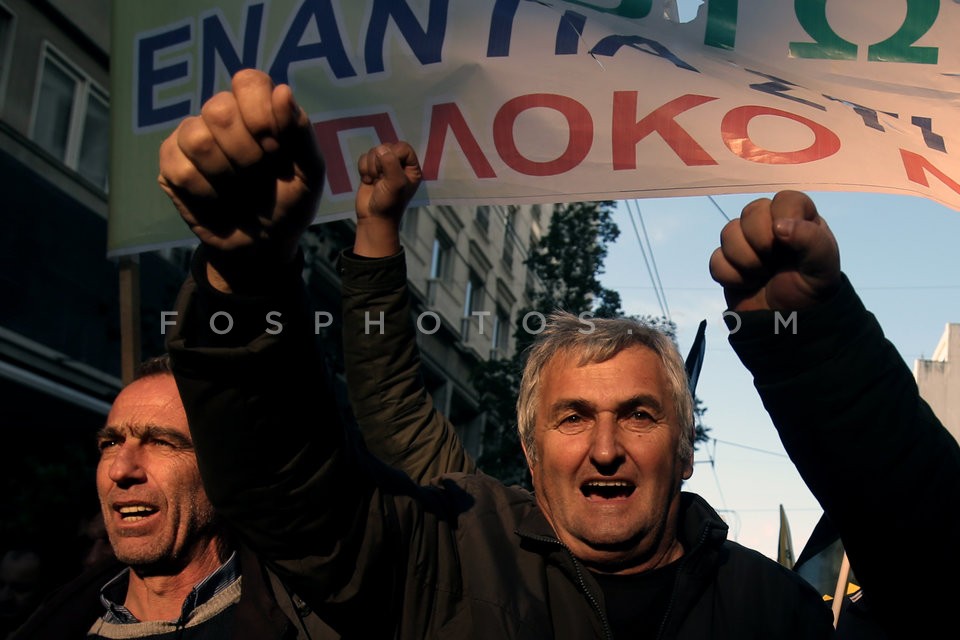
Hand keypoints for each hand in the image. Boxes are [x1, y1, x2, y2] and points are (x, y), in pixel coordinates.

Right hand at [158, 69, 323, 286]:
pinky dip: (207, 193)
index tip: (275, 149)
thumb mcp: (310, 172)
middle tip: (259, 175)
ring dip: (227, 175)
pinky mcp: (171, 163)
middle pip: (219, 110)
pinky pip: (180, 168)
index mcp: (258, 107)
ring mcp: (192, 136)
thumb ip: (300, 132)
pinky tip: (218, 200)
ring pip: (196, 138)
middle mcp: (222, 115)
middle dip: (246, 153)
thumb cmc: (290, 201)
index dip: (260, 114)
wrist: (264, 244)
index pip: (248, 82)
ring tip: (240, 190)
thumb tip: (282, 91)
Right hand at [353, 141, 421, 257]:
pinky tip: (368, 181)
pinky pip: (364, 158)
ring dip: (371, 167)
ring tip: (375, 181)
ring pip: (374, 152)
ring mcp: (384, 167)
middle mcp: (400, 165)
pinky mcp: (371, 170)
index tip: (390, 170)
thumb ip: (391, 163)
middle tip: (381, 178)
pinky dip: (363, 169)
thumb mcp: (396, 183)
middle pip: (387, 147)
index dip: (394, 154)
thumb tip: (381, 149)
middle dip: (379, 161)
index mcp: (411, 168)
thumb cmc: (390, 203)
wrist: (373, 218)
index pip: (403, 147)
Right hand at [709, 190, 840, 311]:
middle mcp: (771, 226)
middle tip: (773, 262)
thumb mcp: (823, 266)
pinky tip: (747, 284)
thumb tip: (779, 226)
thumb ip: (811, 240)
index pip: (785, 199)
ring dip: (745, 260)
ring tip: (762, 275)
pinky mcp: (727, 264)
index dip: (783, 216)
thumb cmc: (811, 292)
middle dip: (760, 240)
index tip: (787, 241)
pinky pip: (717, 260)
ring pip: (728, 233)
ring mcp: (747, 244)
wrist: (788, 325)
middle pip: (751, 211)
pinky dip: (732, 276)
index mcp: (800, 220)